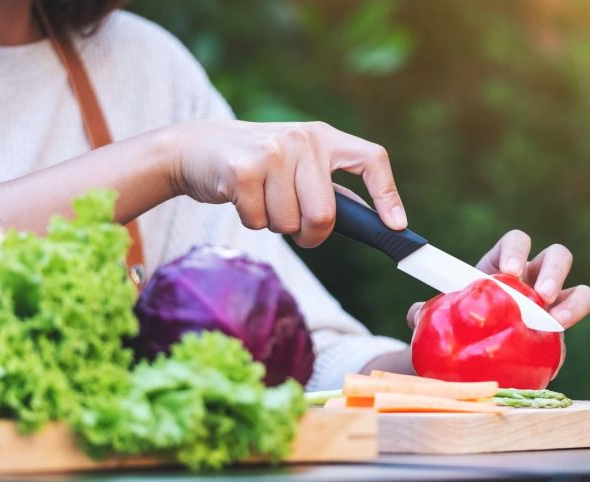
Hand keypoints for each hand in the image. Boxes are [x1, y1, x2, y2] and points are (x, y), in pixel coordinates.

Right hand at [162, 120, 406, 246]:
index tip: (397, 227)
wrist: (192, 149)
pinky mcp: (243, 169)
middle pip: (325, 215)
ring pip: (291, 223)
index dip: (388, 195)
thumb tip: (377, 224)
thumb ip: (327, 189)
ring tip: (260, 200)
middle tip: (296, 228)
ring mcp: (272, 152)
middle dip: (311, 235)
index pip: (370, 159)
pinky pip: (260, 222)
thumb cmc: (253, 166)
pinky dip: (251, 222)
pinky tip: (240, 198)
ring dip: (275, 225)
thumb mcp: (295, 165)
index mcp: (323, 137)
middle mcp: (302, 139)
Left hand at [407, 230, 589, 329]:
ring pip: (577, 283)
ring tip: (554, 318)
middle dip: (551, 270)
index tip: (508, 271)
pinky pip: (579, 308)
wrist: (475, 353)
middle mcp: (533, 275)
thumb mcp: (443, 316)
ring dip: (570, 297)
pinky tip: (558, 332)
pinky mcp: (562, 321)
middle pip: (555, 255)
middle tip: (539, 293)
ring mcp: (553, 299)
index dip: (516, 251)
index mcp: (502, 265)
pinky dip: (573, 315)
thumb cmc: (460, 325)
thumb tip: (414, 314)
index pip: (516, 242)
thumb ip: (427, 313)